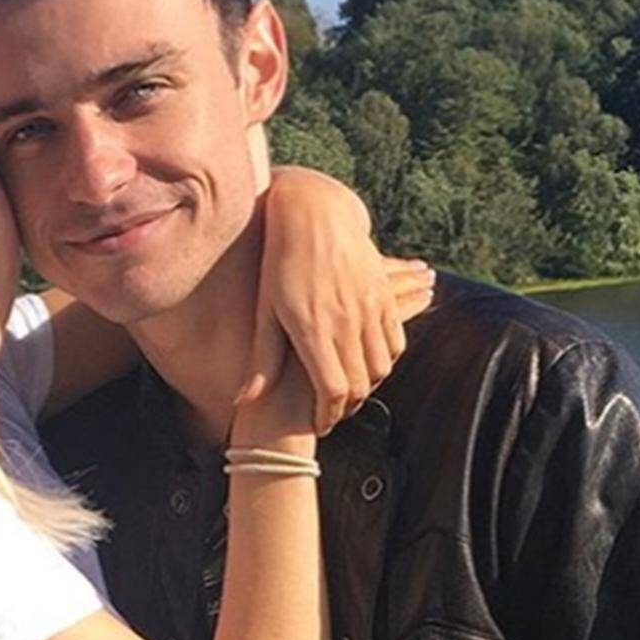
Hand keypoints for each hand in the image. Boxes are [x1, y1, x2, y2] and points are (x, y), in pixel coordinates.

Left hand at [243, 168, 434, 434]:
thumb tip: (243, 402)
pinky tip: (371, 364)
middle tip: (334, 413)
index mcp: (312, 329)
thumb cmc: (279, 262)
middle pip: (359, 384)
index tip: (319, 424)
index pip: (331, 391)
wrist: (314, 215)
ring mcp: (368, 308)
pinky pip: (396, 340)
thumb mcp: (265, 310)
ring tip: (350, 392)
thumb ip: (261, 359)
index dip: (328, 415)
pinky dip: (387, 360)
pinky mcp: (382, 295)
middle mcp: (345, 322)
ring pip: (381, 366)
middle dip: (347, 406)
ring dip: (368, 385)